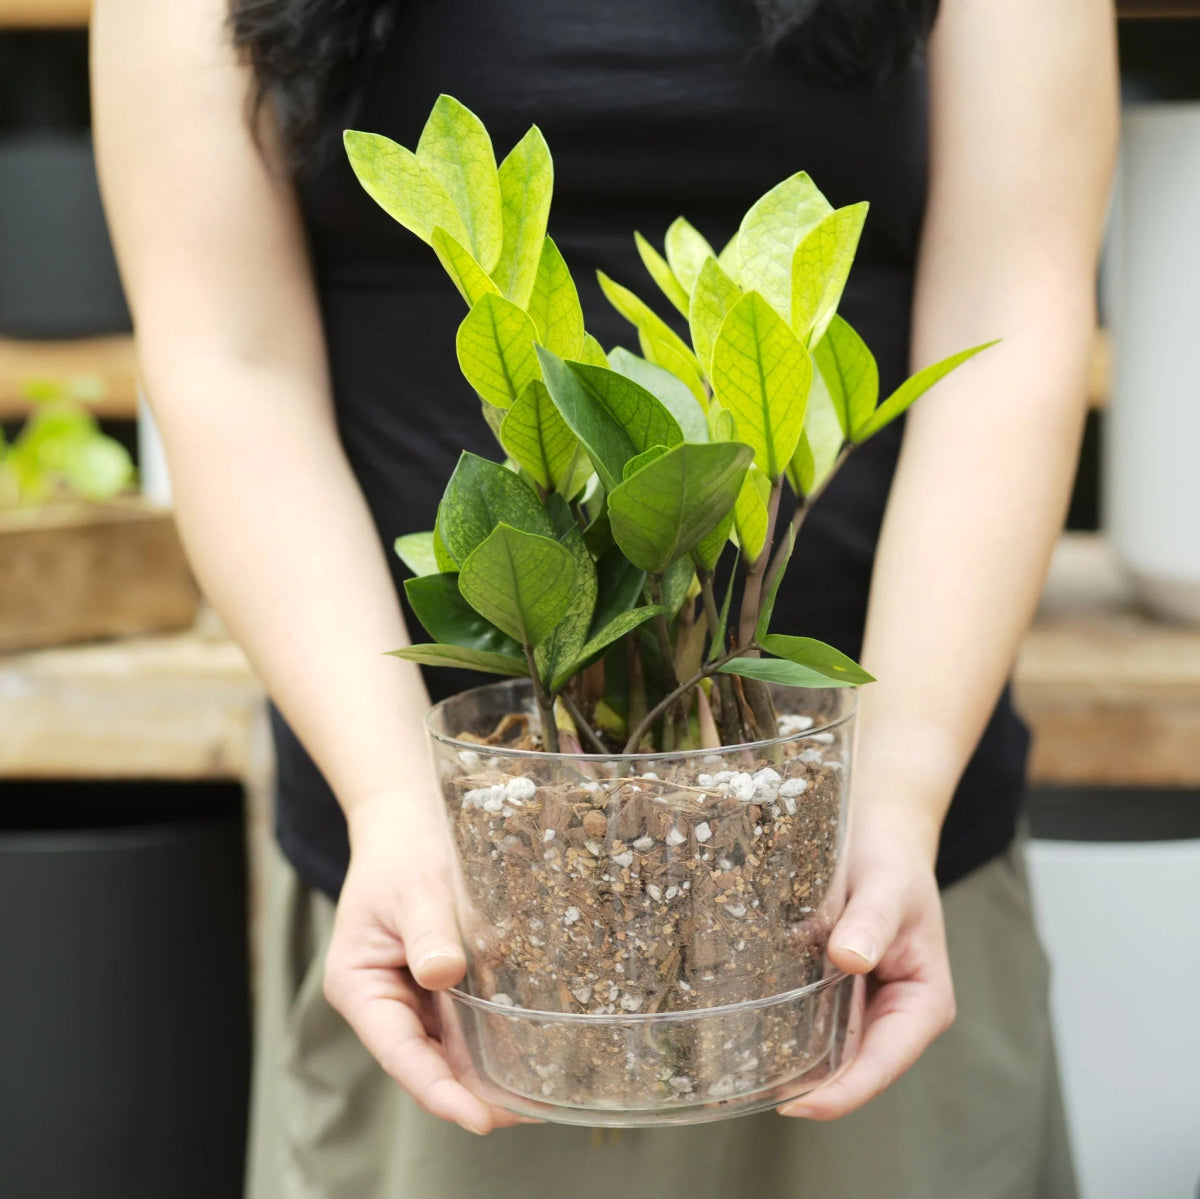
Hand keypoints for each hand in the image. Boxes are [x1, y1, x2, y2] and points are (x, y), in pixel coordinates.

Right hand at [322, 790, 524, 1134]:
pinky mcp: (437, 984)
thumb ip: (429, 933)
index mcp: (359, 985)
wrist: (407, 821)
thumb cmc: (404, 852)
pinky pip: (464, 1022)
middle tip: (531, 1112)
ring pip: (448, 1048)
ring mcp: (410, 995)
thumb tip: (442, 977)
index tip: (481, 1118)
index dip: (441, 1092)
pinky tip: (528, 1052)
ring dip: (486, 1073)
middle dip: (473, 1092)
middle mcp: (382, 1001)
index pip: (401, 1054)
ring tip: (537, 1097)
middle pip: (427, 1061)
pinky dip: (491, 1039)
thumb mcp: (417, 889)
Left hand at [778, 806, 955, 1119]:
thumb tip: (850, 958)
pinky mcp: (833, 987)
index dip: (842, 1092)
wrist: (878, 832)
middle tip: (749, 1089)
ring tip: (741, 1069)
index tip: (796, 1105)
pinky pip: (809, 1017)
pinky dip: (784, 1025)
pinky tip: (747, 1027)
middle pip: (850, 1066)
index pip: (882, 1063)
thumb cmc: (891, 858)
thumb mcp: (887, 885)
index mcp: (922, 1002)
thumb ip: (871, 920)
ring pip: (826, 1047)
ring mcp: (862, 1003)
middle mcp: (894, 1013)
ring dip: (792, 1058)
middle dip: (808, 1084)